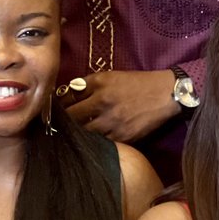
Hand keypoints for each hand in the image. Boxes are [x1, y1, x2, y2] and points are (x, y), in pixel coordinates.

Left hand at [62, 71, 177, 141]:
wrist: (164, 94)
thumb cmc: (136, 83)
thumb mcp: (110, 75)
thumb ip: (88, 84)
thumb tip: (67, 94)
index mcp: (99, 85)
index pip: (69, 98)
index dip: (59, 106)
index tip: (53, 111)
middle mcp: (103, 103)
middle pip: (73, 118)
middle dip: (65, 122)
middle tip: (58, 126)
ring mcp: (113, 122)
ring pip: (86, 134)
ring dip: (79, 135)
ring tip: (74, 136)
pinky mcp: (124, 137)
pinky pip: (103, 143)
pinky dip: (96, 142)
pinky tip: (93, 142)